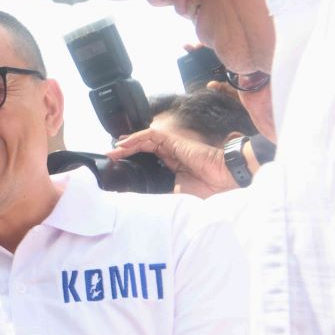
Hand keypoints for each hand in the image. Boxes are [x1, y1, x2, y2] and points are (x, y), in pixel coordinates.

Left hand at [109, 128, 235, 197]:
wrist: (224, 177)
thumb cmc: (207, 186)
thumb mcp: (177, 192)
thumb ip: (160, 191)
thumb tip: (141, 199)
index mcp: (171, 164)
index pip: (147, 157)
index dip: (132, 158)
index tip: (118, 165)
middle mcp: (169, 152)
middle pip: (142, 146)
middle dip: (125, 150)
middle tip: (110, 156)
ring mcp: (171, 145)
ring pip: (143, 139)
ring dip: (127, 144)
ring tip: (113, 151)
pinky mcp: (173, 140)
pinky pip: (150, 135)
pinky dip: (136, 138)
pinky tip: (124, 144)